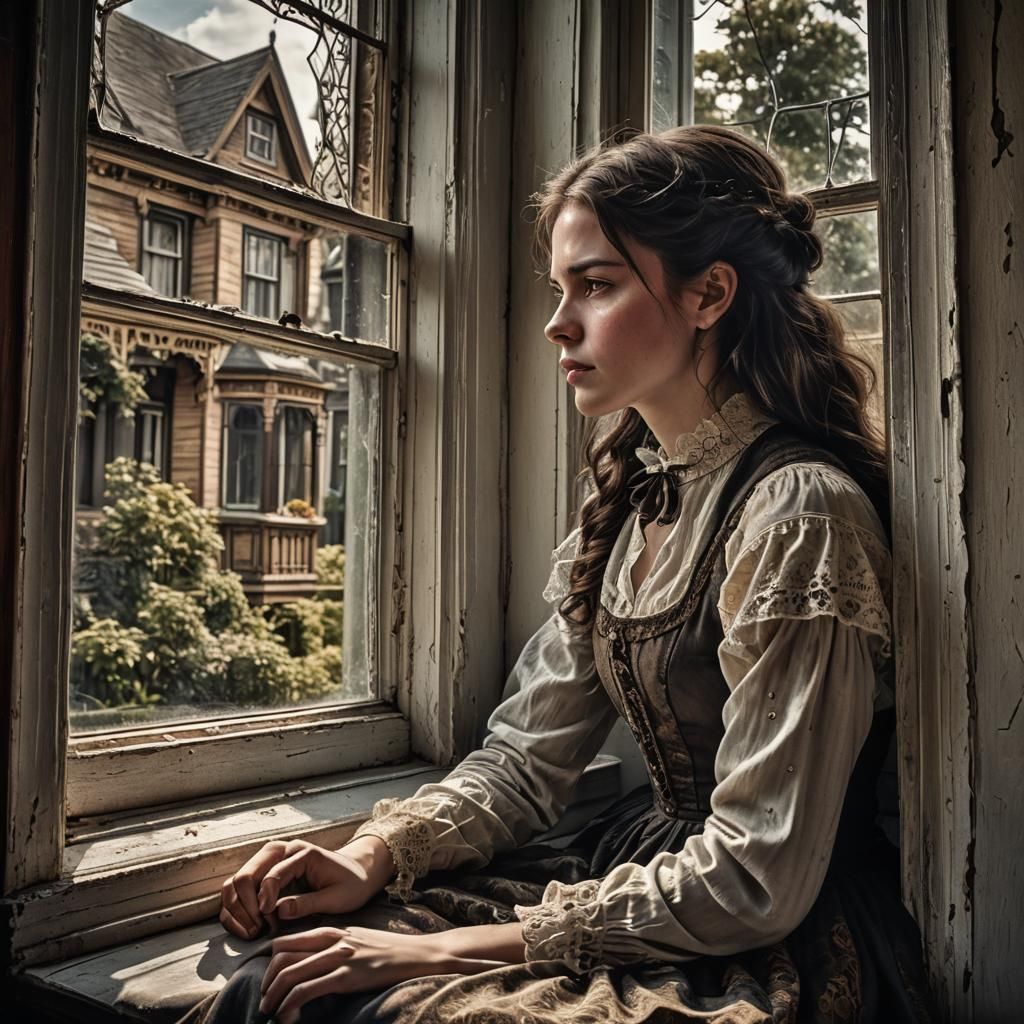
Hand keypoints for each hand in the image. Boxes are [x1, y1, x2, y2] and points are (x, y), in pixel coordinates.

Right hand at [219, 836, 392, 939]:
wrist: (355, 875)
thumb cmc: (350, 885)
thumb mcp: (336, 898)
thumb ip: (308, 904)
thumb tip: (279, 912)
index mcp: (300, 852)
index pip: (271, 874)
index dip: (265, 901)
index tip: (269, 923)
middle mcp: (280, 851)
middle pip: (245, 875)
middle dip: (246, 906)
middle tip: (259, 930)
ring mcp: (268, 862)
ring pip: (234, 883)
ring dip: (237, 910)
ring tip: (254, 931)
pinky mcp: (262, 874)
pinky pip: (235, 891)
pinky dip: (234, 911)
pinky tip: (247, 929)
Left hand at [259, 923, 526, 1021]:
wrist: (419, 953)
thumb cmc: (388, 951)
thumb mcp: (356, 941)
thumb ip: (333, 947)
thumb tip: (309, 964)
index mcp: (331, 930)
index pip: (287, 941)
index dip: (270, 963)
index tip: (269, 982)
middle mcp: (331, 940)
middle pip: (282, 956)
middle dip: (267, 981)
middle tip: (265, 1000)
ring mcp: (339, 956)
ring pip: (290, 973)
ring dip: (274, 996)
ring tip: (270, 1012)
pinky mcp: (347, 975)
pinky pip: (308, 989)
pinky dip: (291, 1004)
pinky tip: (289, 1016)